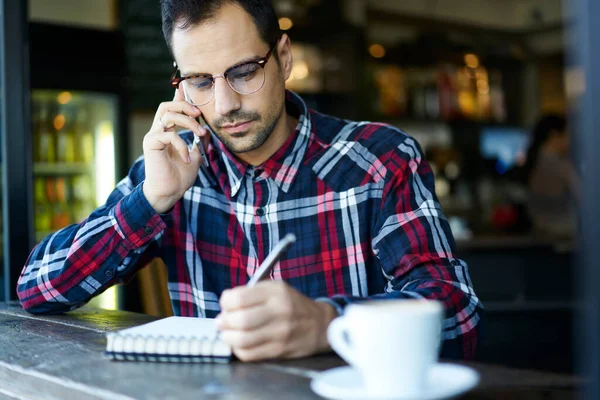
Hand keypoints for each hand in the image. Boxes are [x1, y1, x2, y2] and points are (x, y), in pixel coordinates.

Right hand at [142, 86, 209, 212]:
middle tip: (200, 114)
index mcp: (167, 132)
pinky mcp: (150, 143)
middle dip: (185, 105)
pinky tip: (187, 158)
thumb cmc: (180, 177)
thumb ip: (198, 142)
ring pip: (168, 114)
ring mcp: (153, 136)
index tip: (186, 88)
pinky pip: (169, 135)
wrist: (169, 192)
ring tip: (200, 135)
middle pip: (167, 105)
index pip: (171, 108)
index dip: (178, 97)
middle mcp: (158, 131)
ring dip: (188, 122)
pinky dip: (182, 144)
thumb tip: (204, 131)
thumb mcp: (195, 156)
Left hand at [216, 281, 337, 361]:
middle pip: (240, 320)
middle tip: (221, 322)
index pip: (239, 298)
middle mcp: (279, 312)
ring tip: (228, 333)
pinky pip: (249, 354)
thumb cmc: (292, 304)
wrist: (320, 325)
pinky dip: (238, 349)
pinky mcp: (279, 351)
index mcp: (276, 292)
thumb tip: (224, 307)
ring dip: (228, 337)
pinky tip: (239, 343)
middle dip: (224, 322)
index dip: (225, 302)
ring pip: (242, 340)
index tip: (225, 304)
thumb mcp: (276, 288)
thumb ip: (251, 293)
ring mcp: (280, 333)